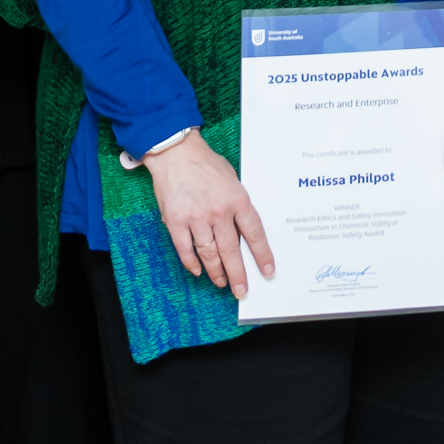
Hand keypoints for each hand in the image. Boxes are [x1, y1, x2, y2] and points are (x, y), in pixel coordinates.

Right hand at [142, 132, 273, 292]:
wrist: (176, 152)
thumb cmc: (206, 165)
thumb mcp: (233, 181)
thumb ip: (238, 205)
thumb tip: (244, 230)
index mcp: (238, 200)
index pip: (254, 234)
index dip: (262, 255)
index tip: (267, 271)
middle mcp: (219, 211)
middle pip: (231, 250)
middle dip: (238, 274)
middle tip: (242, 290)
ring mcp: (196, 217)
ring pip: (209, 253)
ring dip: (216, 271)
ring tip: (221, 282)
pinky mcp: (176, 220)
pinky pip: (185, 249)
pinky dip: (191, 263)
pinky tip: (198, 270)